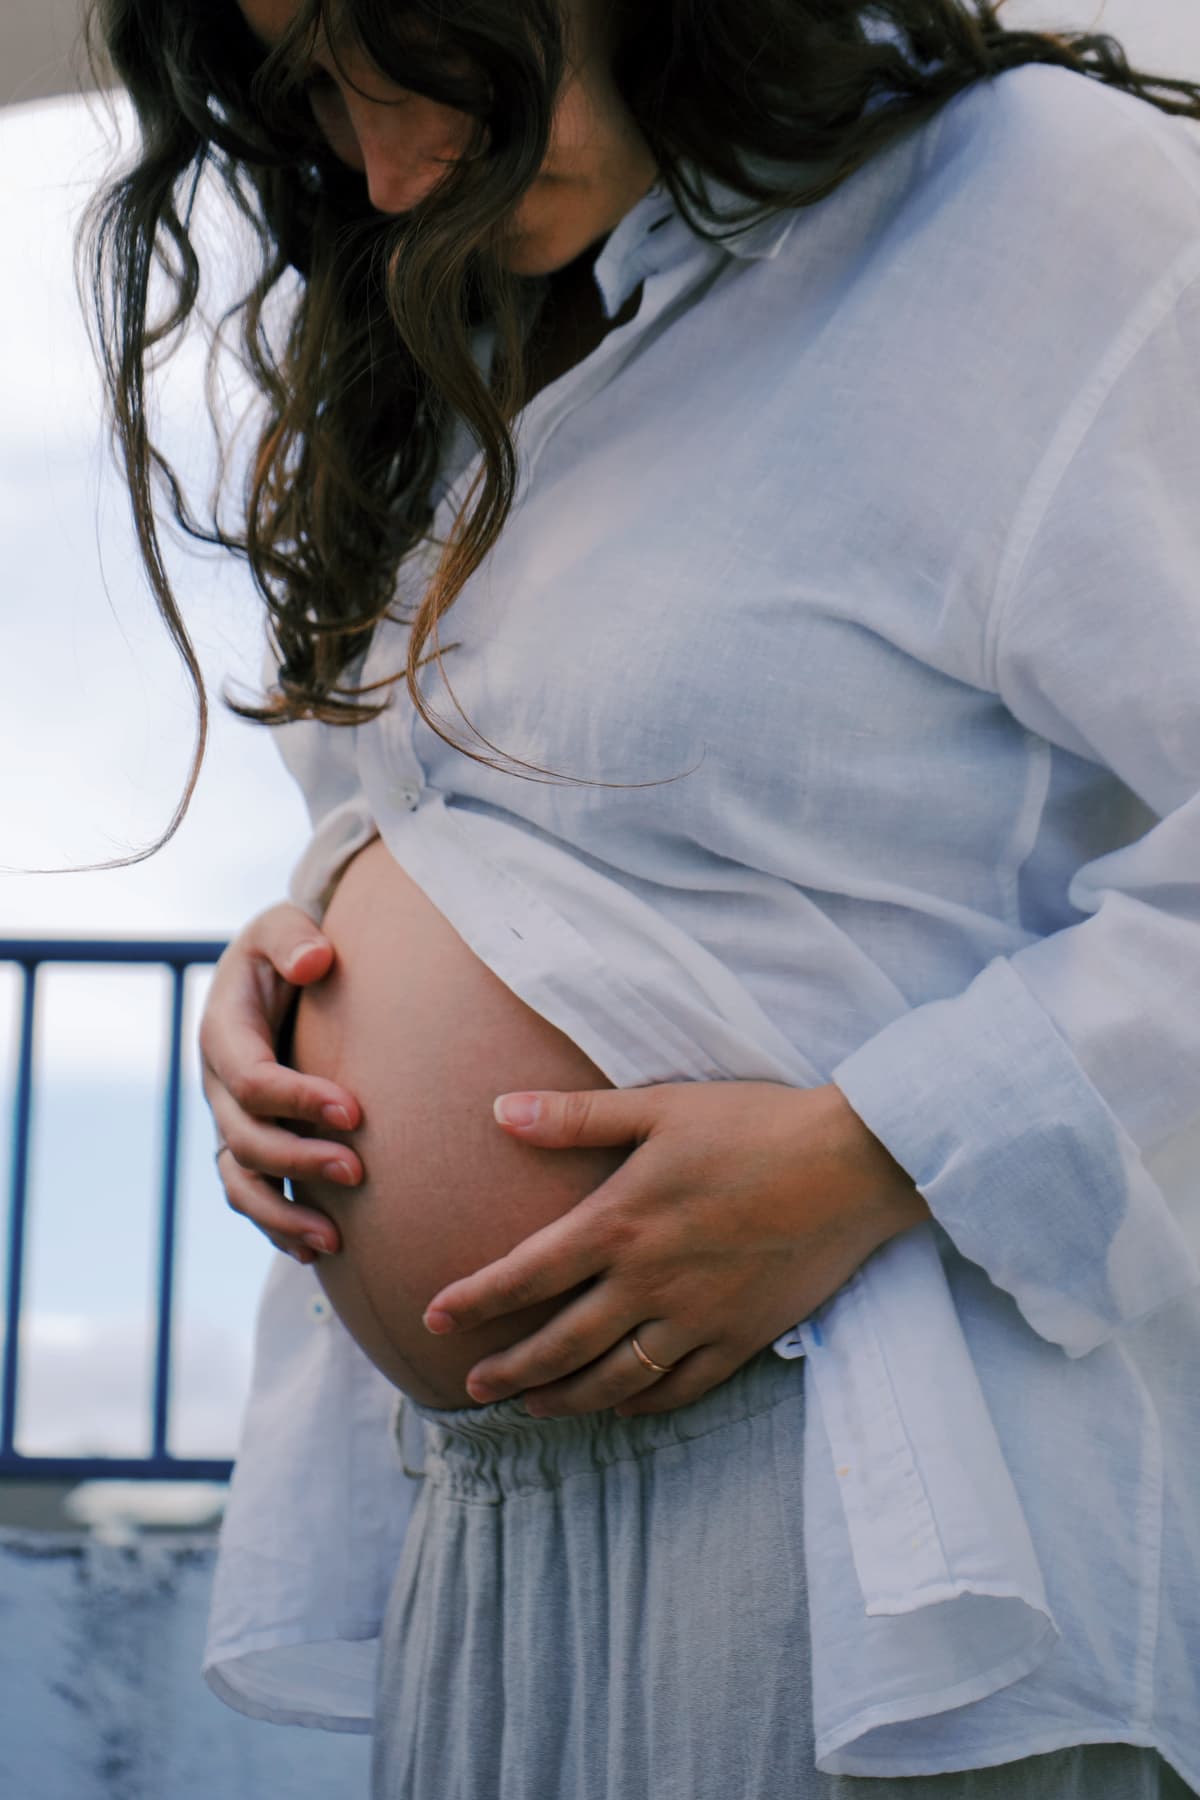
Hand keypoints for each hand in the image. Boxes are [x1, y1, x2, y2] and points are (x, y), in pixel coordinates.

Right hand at [200, 901, 363, 1263]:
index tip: (355, 1110)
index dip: (298, 1101)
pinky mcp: (251, 1143)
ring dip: (283, 1216)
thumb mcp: (285, 926)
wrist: (283, 970)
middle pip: (245, 1140)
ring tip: (334, 1242)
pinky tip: (319, 1253)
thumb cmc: (290, 946)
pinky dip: (278, 1227)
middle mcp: (218, 1085)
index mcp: (222, 1033)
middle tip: (358, 1171)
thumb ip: (295, 938)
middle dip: (299, 1161)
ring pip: (240, 1183)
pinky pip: (252, 1197)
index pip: (251, 1080)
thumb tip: (316, 960)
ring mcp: (231, 1120)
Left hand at [422, 1081, 930, 1417]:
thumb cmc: (754, 1124)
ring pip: (614, 1378)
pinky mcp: (741, 1337)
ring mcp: (695, 1318)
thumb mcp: (660, 1106)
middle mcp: (648, 1282)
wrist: (851, 1164)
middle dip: (509, 1369)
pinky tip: (622, 1405)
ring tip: (533, 1405)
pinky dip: (642, 1402)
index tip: (434, 1319)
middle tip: (471, 1387)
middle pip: (560, 1343)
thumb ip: (578, 1117)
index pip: (526, 1274)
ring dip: (565, 1398)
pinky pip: (681, 1388)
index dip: (475, 1300)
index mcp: (619, 1224)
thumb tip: (501, 1110)